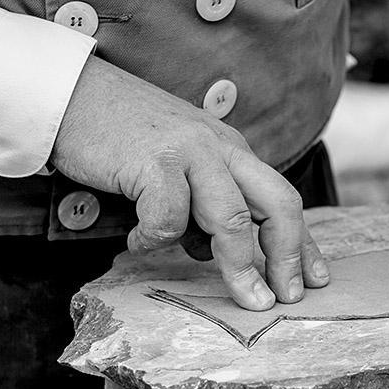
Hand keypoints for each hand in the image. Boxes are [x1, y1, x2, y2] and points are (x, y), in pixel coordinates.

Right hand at [51, 56, 329, 309]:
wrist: (72, 91)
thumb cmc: (122, 135)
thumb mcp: (178, 166)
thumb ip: (200, 204)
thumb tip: (205, 252)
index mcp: (233, 150)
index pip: (282, 199)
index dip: (303, 244)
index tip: (316, 280)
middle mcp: (222, 147)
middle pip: (279, 203)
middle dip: (288, 256)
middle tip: (284, 297)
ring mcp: (191, 152)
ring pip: (233, 217)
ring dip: (239, 264)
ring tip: (242, 296)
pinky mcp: (153, 161)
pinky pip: (169, 216)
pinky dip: (156, 239)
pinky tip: (138, 240)